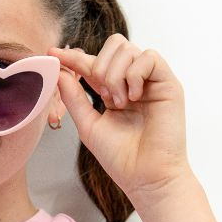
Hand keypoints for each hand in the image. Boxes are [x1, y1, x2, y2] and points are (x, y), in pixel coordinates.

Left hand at [49, 33, 192, 204]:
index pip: (94, 63)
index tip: (53, 53)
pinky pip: (149, 57)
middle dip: (99, 65)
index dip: (74, 57)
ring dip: (115, 74)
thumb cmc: (121, 158)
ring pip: (128, 48)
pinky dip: (135, 74)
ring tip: (120, 103)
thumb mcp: (89, 125)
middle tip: (103, 96)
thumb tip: (60, 73)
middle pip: (114, 44)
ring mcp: (151, 81)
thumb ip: (74, 98)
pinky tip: (133, 97)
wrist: (145, 177)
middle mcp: (133, 82)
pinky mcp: (168, 84)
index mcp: (114, 90)